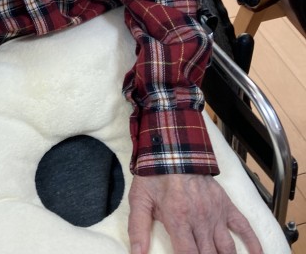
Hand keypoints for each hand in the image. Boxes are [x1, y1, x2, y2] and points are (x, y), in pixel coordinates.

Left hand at [128, 173, 262, 253]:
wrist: (173, 148)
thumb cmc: (154, 175)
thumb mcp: (140, 199)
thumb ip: (138, 229)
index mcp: (179, 220)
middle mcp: (200, 220)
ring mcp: (216, 213)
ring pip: (227, 249)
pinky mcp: (226, 205)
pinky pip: (244, 227)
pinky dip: (253, 243)